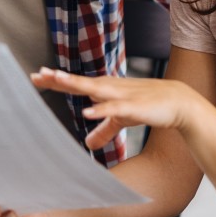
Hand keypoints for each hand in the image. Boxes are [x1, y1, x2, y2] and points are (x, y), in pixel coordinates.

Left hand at [31, 67, 205, 149]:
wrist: (179, 103)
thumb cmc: (148, 106)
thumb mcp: (122, 119)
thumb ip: (104, 129)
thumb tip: (88, 143)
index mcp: (105, 89)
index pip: (76, 83)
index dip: (57, 80)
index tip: (37, 77)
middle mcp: (110, 88)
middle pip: (79, 82)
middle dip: (59, 78)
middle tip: (38, 74)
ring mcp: (121, 95)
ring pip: (94, 88)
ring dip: (75, 84)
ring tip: (56, 79)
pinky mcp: (134, 106)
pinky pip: (114, 108)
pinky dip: (101, 110)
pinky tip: (87, 112)